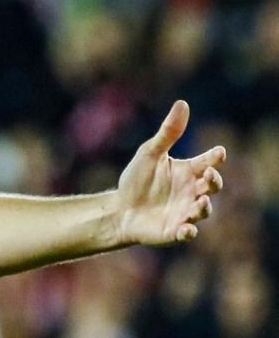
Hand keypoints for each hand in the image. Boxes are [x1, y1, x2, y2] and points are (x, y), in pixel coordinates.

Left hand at [113, 101, 225, 245]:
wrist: (119, 209)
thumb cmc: (137, 180)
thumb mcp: (149, 154)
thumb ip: (168, 133)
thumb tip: (182, 103)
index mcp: (188, 171)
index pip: (208, 162)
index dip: (215, 158)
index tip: (218, 153)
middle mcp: (192, 191)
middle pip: (212, 186)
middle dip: (214, 180)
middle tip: (208, 174)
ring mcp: (185, 212)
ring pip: (203, 210)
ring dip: (204, 206)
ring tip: (202, 200)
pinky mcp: (174, 230)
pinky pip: (186, 233)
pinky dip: (188, 232)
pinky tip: (187, 229)